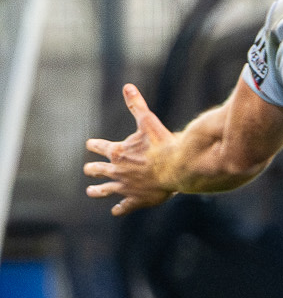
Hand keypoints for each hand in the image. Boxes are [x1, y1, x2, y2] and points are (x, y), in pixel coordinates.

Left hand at [84, 84, 178, 215]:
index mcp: (117, 152)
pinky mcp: (136, 199)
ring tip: (91, 192)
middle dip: (92, 170)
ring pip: (104, 190)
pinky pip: (124, 206)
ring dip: (97, 191)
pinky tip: (116, 211)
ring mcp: (125, 186)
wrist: (177, 168)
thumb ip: (136, 106)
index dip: (94, 146)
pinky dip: (119, 208)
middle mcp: (117, 170)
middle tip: (89, 170)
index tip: (90, 145)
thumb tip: (127, 86)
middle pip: (97, 170)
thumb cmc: (163, 145)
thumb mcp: (148, 122)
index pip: (98, 147)